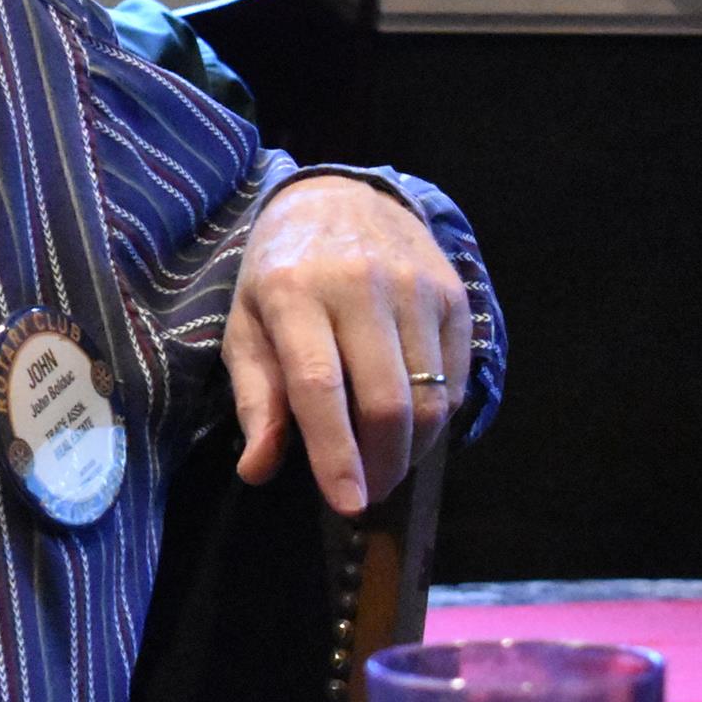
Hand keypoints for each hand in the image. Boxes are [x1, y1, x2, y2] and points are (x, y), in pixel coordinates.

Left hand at [224, 174, 469, 515]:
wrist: (339, 198)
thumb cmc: (281, 274)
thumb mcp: (246, 325)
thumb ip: (256, 398)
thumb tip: (258, 469)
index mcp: (293, 292)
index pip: (319, 386)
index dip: (336, 453)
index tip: (349, 504)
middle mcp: (359, 285)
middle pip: (385, 401)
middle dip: (380, 464)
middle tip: (365, 492)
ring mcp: (413, 286)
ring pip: (429, 396)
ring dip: (410, 450)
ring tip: (384, 465)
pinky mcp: (452, 293)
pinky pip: (455, 378)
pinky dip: (435, 418)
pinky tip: (409, 425)